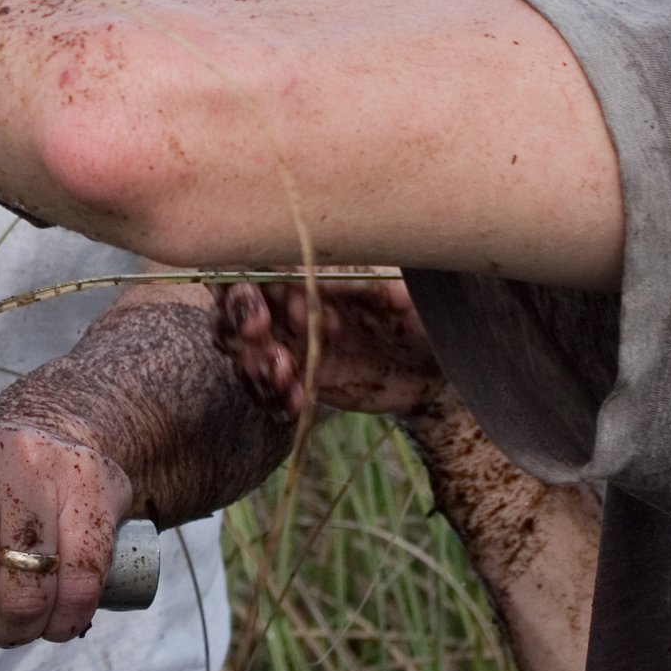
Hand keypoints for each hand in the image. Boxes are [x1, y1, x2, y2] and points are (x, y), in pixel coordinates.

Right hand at [212, 271, 445, 419]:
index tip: (265, 314)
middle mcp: (288, 303)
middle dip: (238, 329)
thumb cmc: (424, 315)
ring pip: (241, 352)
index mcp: (306, 270)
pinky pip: (266, 390)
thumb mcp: (403, 297)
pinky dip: (272, 397)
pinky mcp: (300, 377)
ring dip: (253, 368)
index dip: (243, 291)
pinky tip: (297, 401)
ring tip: (287, 379)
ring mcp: (291, 343)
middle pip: (231, 310)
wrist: (439, 365)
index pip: (249, 268)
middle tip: (266, 346)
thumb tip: (330, 282)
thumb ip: (366, 286)